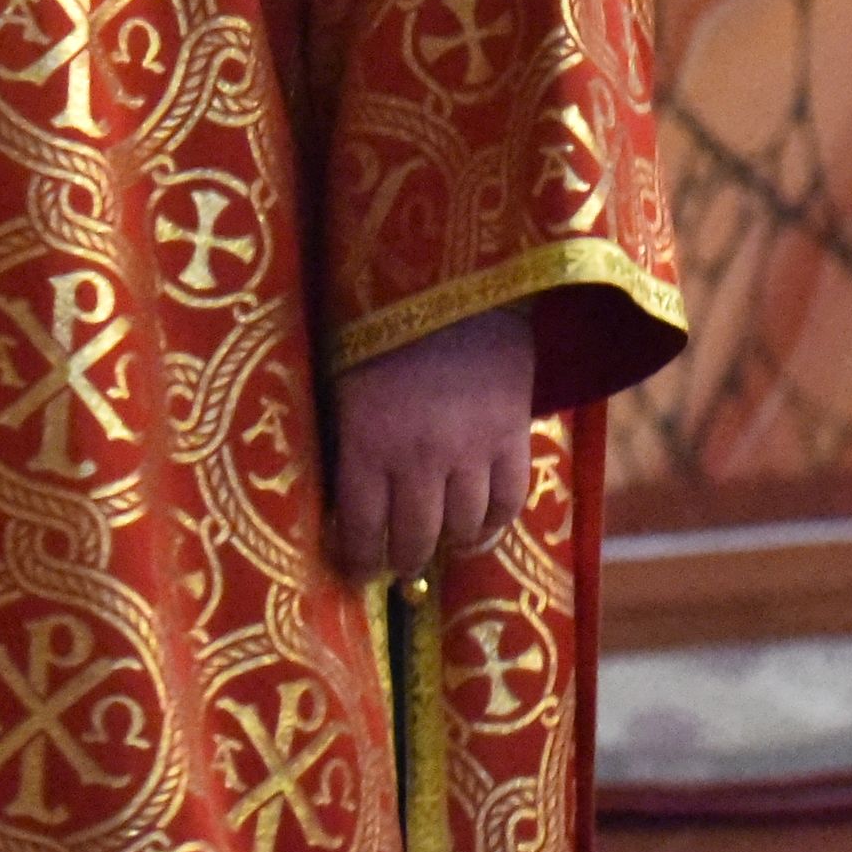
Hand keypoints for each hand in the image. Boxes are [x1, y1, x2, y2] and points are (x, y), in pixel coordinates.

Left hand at [323, 304, 537, 580]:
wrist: (456, 281)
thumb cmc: (384, 327)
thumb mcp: (344, 380)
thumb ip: (345, 438)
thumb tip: (339, 500)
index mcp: (367, 440)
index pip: (361, 530)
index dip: (357, 561)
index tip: (355, 570)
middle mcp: (419, 456)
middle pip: (413, 540)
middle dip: (400, 560)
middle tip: (395, 564)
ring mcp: (471, 450)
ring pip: (463, 530)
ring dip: (448, 545)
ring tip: (437, 543)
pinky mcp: (512, 438)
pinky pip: (508, 505)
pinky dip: (493, 526)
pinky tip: (478, 528)